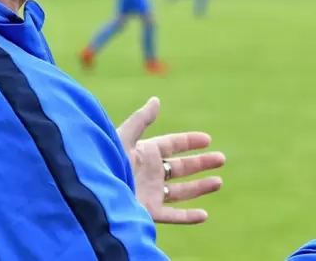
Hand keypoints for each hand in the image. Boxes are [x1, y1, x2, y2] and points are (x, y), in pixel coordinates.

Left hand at [116, 97, 225, 223]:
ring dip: (200, 187)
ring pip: (180, 191)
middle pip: (180, 168)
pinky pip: (172, 216)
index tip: (207, 139)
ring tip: (219, 182)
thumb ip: (141, 120)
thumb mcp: (125, 137)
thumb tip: (156, 99)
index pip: (171, 145)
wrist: (94, 192)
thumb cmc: (106, 160)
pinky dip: (188, 217)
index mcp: (144, 153)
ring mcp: (150, 193)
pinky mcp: (148, 211)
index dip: (189, 141)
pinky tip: (204, 215)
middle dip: (201, 163)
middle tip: (221, 159)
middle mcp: (149, 173)